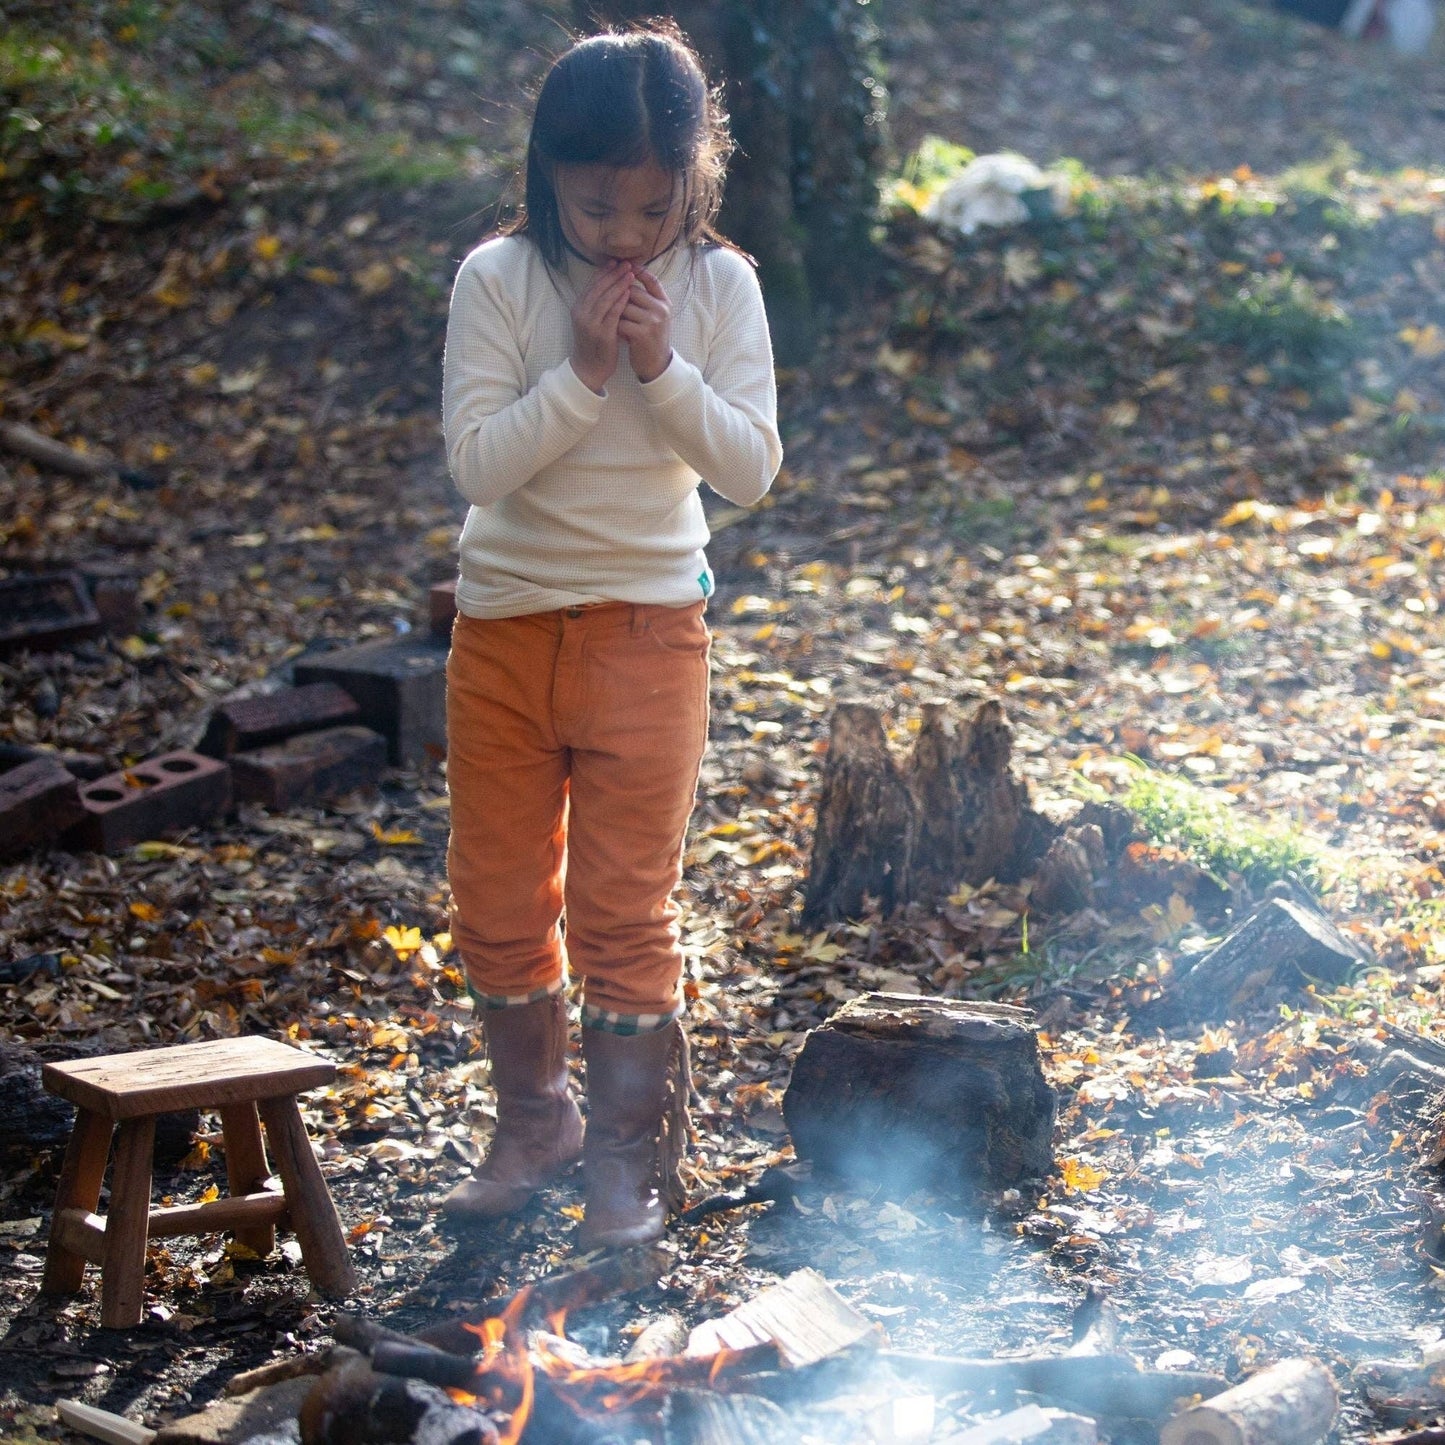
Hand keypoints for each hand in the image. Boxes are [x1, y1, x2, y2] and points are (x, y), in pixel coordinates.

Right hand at [570, 260, 632, 392]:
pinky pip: (612, 314)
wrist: (588, 369)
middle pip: (598, 288)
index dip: (604, 272)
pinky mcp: (601, 334)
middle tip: (626, 263)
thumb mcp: (590, 321)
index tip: (616, 261)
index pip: (592, 285)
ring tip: (630, 273)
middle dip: (613, 274)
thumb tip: (609, 286)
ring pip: (605, 298)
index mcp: (578, 308)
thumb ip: (596, 305)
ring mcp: (590, 324)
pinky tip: (629, 293)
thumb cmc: (593, 344)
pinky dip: (621, 301)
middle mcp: (581, 314)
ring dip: (619, 284)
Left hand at [618, 267, 672, 382]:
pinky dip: (614, 325)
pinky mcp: (643, 334)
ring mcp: (653, 322)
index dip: (638, 271)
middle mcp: (661, 310)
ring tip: (608, 316)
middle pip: (633, 291)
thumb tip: (627, 276)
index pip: (652, 280)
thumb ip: (646, 299)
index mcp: (665, 303)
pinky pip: (621, 322)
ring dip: (614, 311)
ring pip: (624, 306)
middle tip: (607, 298)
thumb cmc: (651, 337)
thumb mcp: (655, 316)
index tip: (623, 266)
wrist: (656, 364)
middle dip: (618, 294)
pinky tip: (611, 329)